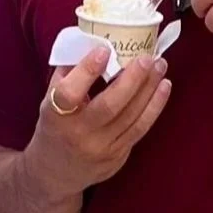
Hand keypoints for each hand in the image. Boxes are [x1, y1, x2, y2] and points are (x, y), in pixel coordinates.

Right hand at [27, 46, 171, 194]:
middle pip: (110, 106)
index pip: (70, 93)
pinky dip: (154, 107)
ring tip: (161, 67)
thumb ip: (68, 73)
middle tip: (148, 58)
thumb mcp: (49, 100)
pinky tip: (163, 88)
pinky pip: (140, 129)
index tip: (104, 50)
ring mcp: (100, 149)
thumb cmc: (54, 126)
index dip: (87, 70)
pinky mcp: (117, 157)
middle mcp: (78, 134)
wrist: (54, 172)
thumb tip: (94, 40)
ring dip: (150, 89)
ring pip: (131, 117)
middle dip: (133, 79)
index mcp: (56, 116)